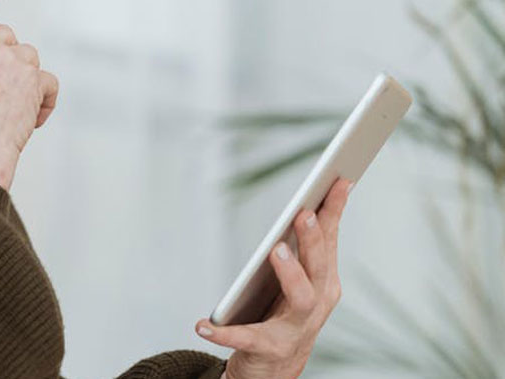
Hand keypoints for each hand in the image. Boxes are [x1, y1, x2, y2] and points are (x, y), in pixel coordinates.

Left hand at [195, 177, 353, 378]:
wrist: (277, 368)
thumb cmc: (286, 312)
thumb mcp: (300, 277)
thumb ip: (305, 246)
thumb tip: (308, 202)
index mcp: (323, 281)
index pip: (331, 239)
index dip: (335, 210)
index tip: (339, 180)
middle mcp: (316, 303)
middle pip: (319, 268)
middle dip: (313, 240)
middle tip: (303, 213)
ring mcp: (295, 328)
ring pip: (300, 298)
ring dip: (290, 273)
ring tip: (274, 251)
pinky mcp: (268, 348)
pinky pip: (246, 339)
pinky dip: (224, 333)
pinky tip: (201, 325)